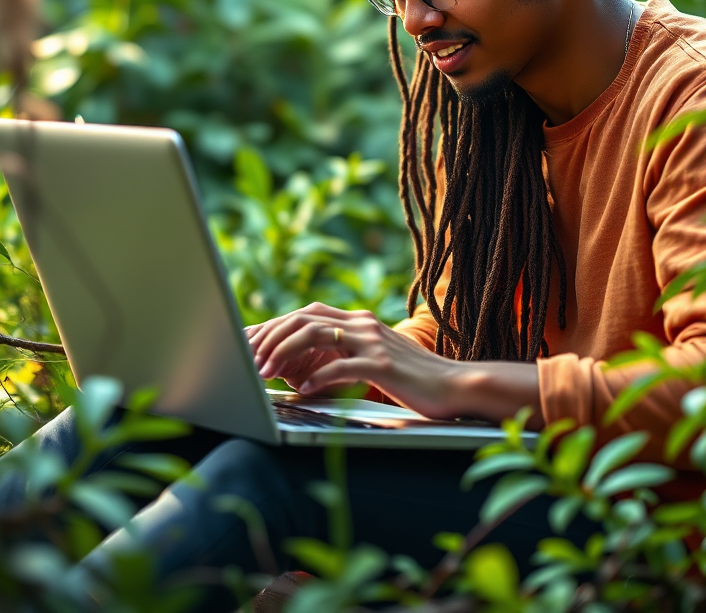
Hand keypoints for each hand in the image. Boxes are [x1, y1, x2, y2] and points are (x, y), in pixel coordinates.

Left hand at [245, 302, 541, 423]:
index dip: (274, 326)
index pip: (307, 313)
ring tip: (265, 373)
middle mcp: (363, 325)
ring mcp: (372, 342)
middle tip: (248, 359)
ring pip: (315, 335)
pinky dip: (315, 380)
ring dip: (284, 354)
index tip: (249, 342)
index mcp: (360, 321)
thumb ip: (346, 355)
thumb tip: (304, 369)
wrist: (457, 386)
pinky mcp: (382, 365)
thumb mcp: (376, 360)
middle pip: (304, 318)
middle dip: (270, 337)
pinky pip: (339, 367)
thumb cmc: (414, 380)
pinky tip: (301, 393)